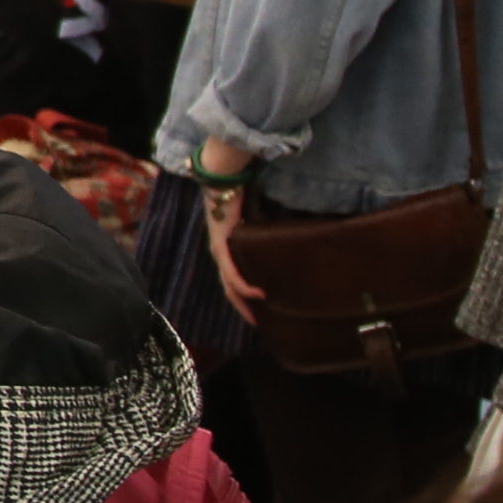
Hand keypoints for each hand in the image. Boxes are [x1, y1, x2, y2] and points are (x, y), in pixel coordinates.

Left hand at [202, 173, 262, 319]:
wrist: (222, 178)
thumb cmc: (236, 192)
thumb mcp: (250, 217)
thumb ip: (261, 229)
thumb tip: (283, 233)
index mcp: (225, 248)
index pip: (233, 278)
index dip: (244, 295)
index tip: (260, 308)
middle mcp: (220, 252)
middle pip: (230, 289)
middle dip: (244, 308)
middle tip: (259, 323)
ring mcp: (219, 251)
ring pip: (230, 286)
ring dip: (244, 303)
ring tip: (258, 317)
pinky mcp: (221, 246)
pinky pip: (233, 272)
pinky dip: (244, 285)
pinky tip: (258, 293)